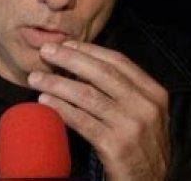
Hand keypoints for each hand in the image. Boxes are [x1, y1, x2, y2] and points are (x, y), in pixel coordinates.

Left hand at [27, 41, 170, 180]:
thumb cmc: (141, 146)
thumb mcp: (144, 114)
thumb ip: (124, 91)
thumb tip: (83, 66)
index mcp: (154, 93)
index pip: (119, 62)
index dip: (90, 50)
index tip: (66, 44)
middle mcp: (145, 106)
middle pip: (101, 73)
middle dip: (70, 59)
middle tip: (46, 52)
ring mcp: (131, 126)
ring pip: (87, 95)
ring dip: (57, 84)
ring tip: (35, 79)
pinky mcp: (116, 146)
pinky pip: (81, 121)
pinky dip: (61, 108)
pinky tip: (44, 102)